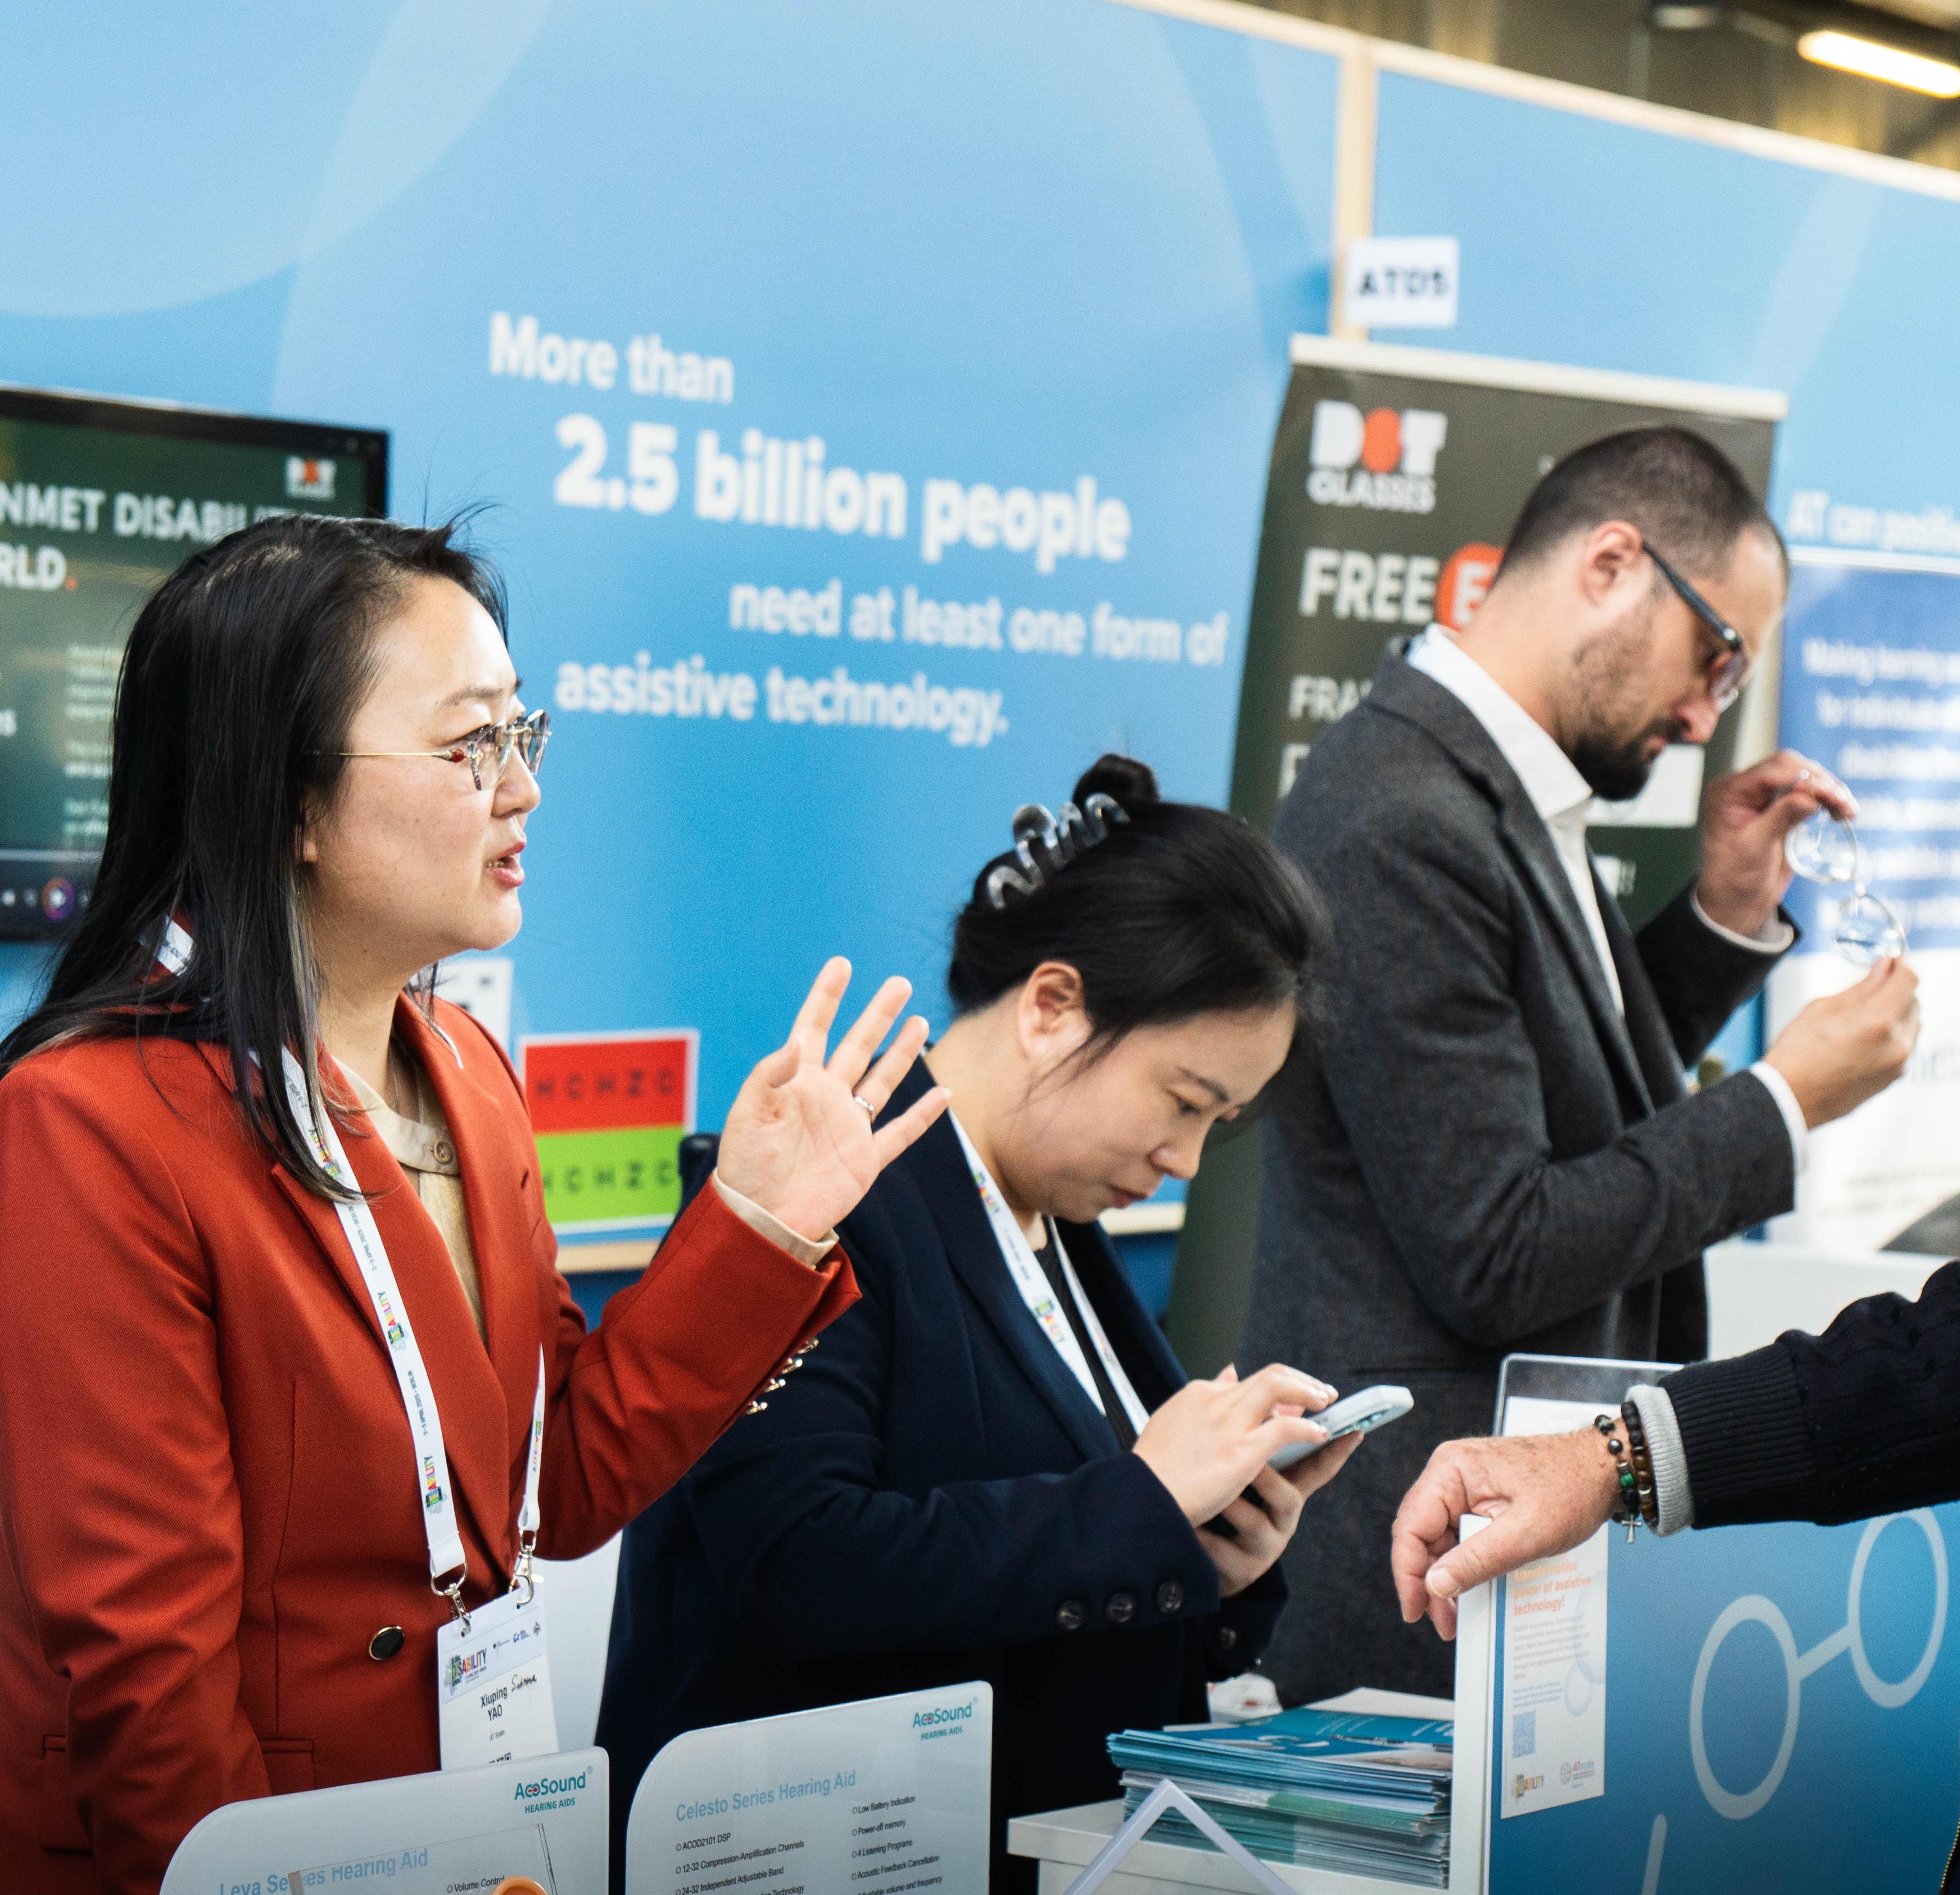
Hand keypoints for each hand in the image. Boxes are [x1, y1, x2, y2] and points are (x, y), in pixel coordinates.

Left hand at [717, 957, 949, 1240]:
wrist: (761, 1220)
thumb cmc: (745, 1169)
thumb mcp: (747, 1116)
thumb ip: (768, 1077)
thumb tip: (796, 1043)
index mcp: (796, 1083)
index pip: (814, 1029)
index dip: (827, 997)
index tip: (842, 965)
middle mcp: (826, 1099)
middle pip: (858, 1046)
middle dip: (878, 1014)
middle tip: (899, 983)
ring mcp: (848, 1128)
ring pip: (882, 1081)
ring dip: (902, 1053)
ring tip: (920, 1021)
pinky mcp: (864, 1160)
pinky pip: (899, 1133)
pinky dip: (923, 1116)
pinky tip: (943, 1095)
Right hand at [1132, 1363, 1336, 1526]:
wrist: (1140, 1496)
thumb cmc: (1153, 1469)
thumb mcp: (1173, 1423)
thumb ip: (1201, 1401)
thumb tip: (1229, 1372)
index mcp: (1198, 1394)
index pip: (1246, 1381)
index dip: (1277, 1388)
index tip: (1293, 1402)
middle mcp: (1215, 1400)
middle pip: (1269, 1375)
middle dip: (1300, 1381)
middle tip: (1322, 1393)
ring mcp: (1228, 1423)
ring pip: (1279, 1387)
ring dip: (1308, 1393)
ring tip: (1327, 1404)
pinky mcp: (1240, 1450)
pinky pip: (1285, 1428)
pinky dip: (1307, 1428)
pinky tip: (1320, 1435)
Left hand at [1200, 1436, 1363, 1595]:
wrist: (1201, 1558)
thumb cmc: (1225, 1503)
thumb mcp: (1244, 1470)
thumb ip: (1251, 1430)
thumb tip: (1241, 1372)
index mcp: (1286, 1491)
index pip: (1315, 1468)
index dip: (1336, 1451)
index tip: (1354, 1430)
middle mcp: (1281, 1520)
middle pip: (1289, 1497)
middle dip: (1269, 1478)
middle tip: (1249, 1460)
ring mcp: (1263, 1548)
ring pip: (1253, 1523)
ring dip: (1231, 1503)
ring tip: (1209, 1492)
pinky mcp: (1240, 1571)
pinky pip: (1223, 1551)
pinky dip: (1206, 1537)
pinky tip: (1191, 1525)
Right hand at [1390, 1430, 1621, 1640]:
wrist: (1603, 1467)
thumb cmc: (1572, 1487)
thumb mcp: (1526, 1533)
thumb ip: (1477, 1560)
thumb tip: (1435, 1585)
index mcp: (1451, 1470)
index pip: (1411, 1526)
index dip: (1408, 1573)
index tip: (1415, 1610)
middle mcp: (1450, 1473)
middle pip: (1421, 1534)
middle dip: (1428, 1581)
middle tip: (1443, 1622)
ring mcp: (1464, 1484)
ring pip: (1440, 1537)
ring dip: (1447, 1575)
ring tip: (1457, 1613)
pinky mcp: (1479, 1496)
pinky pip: (1460, 1533)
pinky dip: (1464, 1562)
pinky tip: (1472, 1586)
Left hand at [1696, 750, 1853, 937]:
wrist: (1737, 899)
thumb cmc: (1735, 876)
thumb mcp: (1755, 848)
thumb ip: (1780, 818)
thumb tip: (1809, 796)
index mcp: (1728, 792)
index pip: (1772, 771)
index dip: (1806, 779)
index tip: (1833, 796)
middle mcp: (1744, 787)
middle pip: (1789, 766)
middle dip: (1821, 782)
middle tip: (1844, 805)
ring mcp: (1762, 795)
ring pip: (1801, 775)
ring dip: (1828, 789)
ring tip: (1847, 811)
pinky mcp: (1778, 806)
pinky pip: (1805, 792)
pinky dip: (1824, 798)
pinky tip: (1838, 811)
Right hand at [1760, 957, 1919, 1127]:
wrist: (1790, 1099)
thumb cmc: (1797, 1054)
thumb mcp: (1822, 1009)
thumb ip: (1861, 987)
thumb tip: (1884, 967)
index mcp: (1877, 1021)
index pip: (1909, 980)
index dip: (1901, 965)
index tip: (1891, 960)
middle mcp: (1896, 1043)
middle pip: (1913, 1001)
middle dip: (1895, 989)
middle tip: (1871, 986)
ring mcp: (1898, 1063)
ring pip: (1911, 1024)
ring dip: (1895, 1013)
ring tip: (1862, 1017)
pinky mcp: (1894, 1077)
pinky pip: (1904, 1046)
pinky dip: (1891, 1034)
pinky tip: (1862, 1038)